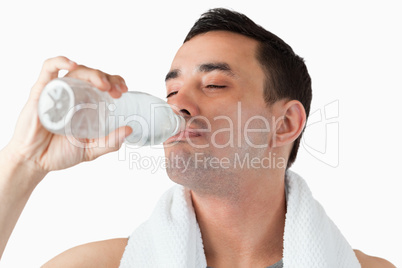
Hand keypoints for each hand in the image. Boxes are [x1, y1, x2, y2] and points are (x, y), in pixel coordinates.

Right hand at [5, 56, 131, 174]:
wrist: (35, 161)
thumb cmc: (60, 152)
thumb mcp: (91, 150)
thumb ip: (110, 142)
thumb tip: (129, 130)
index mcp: (86, 104)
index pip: (104, 84)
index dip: (115, 82)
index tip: (124, 90)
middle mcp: (74, 94)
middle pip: (93, 76)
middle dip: (109, 79)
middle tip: (118, 92)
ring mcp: (58, 91)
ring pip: (77, 71)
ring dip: (93, 73)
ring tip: (104, 85)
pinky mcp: (41, 91)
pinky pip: (48, 69)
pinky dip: (60, 62)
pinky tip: (73, 65)